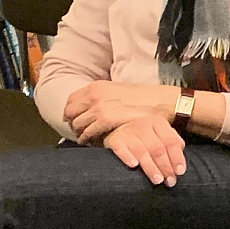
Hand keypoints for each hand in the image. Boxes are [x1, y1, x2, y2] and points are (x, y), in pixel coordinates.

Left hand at [64, 81, 181, 143]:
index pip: (71, 100)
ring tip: (86, 137)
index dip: (70, 111)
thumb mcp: (118, 90)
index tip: (73, 118)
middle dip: (72, 123)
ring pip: (77, 124)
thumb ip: (102, 96)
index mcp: (97, 86)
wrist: (159, 101)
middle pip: (70, 112)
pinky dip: (86, 138)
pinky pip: (87, 132)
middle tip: (78, 130)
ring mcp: (99, 107)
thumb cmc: (142, 98)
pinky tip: (91, 141)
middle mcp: (94, 95)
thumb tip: (91, 106)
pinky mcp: (105, 119)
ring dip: (79, 132)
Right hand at [102, 118, 186, 186]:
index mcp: (158, 122)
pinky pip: (121, 149)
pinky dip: (128, 157)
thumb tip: (180, 161)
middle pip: (157, 148)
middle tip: (170, 181)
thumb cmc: (144, 134)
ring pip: (142, 151)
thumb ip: (172, 143)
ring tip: (157, 180)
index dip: (177, 157)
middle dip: (165, 166)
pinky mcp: (114, 139)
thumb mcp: (160, 133)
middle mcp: (143, 124)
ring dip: (150, 167)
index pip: (171, 141)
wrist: (116, 126)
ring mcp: (128, 131)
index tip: (180, 172)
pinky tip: (134, 165)